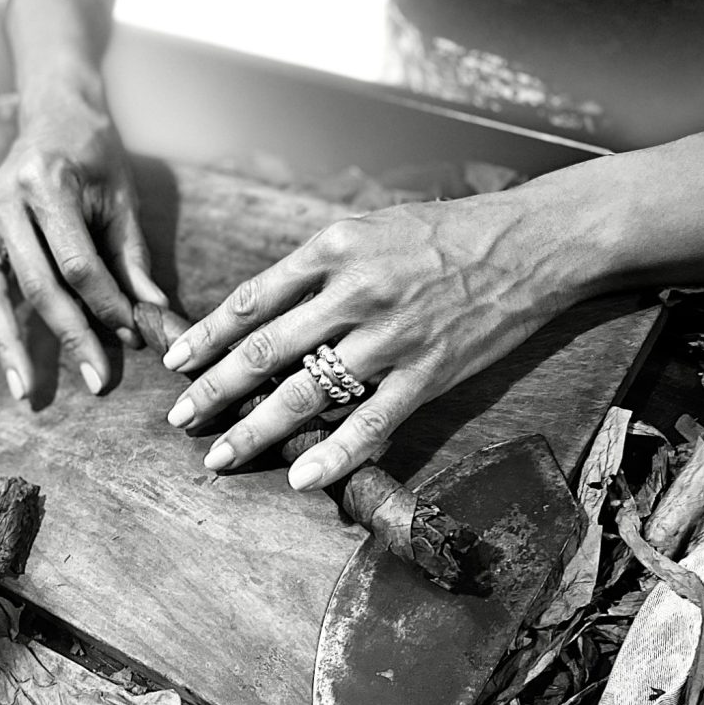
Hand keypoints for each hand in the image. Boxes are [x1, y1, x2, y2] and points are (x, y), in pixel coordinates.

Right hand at [0, 94, 165, 400]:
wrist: (54, 111)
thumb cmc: (95, 155)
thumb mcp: (121, 196)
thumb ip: (132, 256)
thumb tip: (151, 313)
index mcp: (47, 184)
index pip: (77, 262)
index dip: (106, 303)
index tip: (131, 337)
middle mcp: (5, 201)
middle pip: (37, 285)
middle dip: (70, 338)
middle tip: (97, 383)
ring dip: (6, 344)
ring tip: (23, 389)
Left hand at [159, 192, 595, 490]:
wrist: (529, 243)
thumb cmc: (443, 233)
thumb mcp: (369, 227)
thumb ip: (316, 266)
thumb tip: (262, 309)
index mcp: (333, 249)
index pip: (252, 300)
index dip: (207, 335)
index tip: (174, 361)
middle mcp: (355, 292)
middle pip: (266, 349)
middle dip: (215, 388)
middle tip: (180, 418)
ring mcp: (391, 337)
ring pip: (307, 391)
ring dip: (256, 428)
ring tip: (219, 456)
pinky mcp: (427, 373)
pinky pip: (370, 423)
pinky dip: (332, 453)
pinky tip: (299, 477)